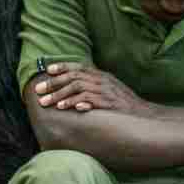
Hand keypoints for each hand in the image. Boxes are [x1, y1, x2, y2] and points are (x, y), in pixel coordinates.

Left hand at [33, 62, 149, 115]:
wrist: (145, 116)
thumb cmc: (125, 105)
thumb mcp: (110, 89)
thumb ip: (94, 85)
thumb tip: (74, 86)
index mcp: (102, 75)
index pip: (79, 67)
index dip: (62, 67)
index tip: (47, 70)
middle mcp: (102, 80)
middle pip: (74, 77)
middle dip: (54, 84)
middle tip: (38, 91)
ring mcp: (106, 92)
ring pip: (78, 88)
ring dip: (61, 96)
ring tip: (47, 103)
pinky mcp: (110, 104)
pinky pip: (91, 101)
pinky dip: (79, 102)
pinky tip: (69, 107)